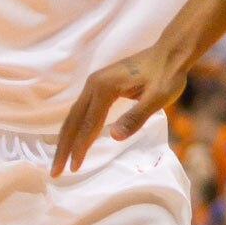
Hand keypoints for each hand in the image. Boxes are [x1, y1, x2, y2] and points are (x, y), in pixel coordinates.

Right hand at [51, 46, 187, 176]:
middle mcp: (94, 84)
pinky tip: (73, 138)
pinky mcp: (100, 85)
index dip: (80, 147)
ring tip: (60, 159)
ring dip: (66, 138)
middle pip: (73, 120)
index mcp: (105, 88)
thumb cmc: (167, 75)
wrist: (170, 53)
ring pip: (74, 115)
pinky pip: (81, 109)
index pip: (88, 124)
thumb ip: (136, 117)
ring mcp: (95, 83)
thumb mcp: (158, 98)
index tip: (73, 168)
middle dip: (63, 147)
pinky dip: (74, 126)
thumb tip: (115, 137)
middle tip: (55, 171)